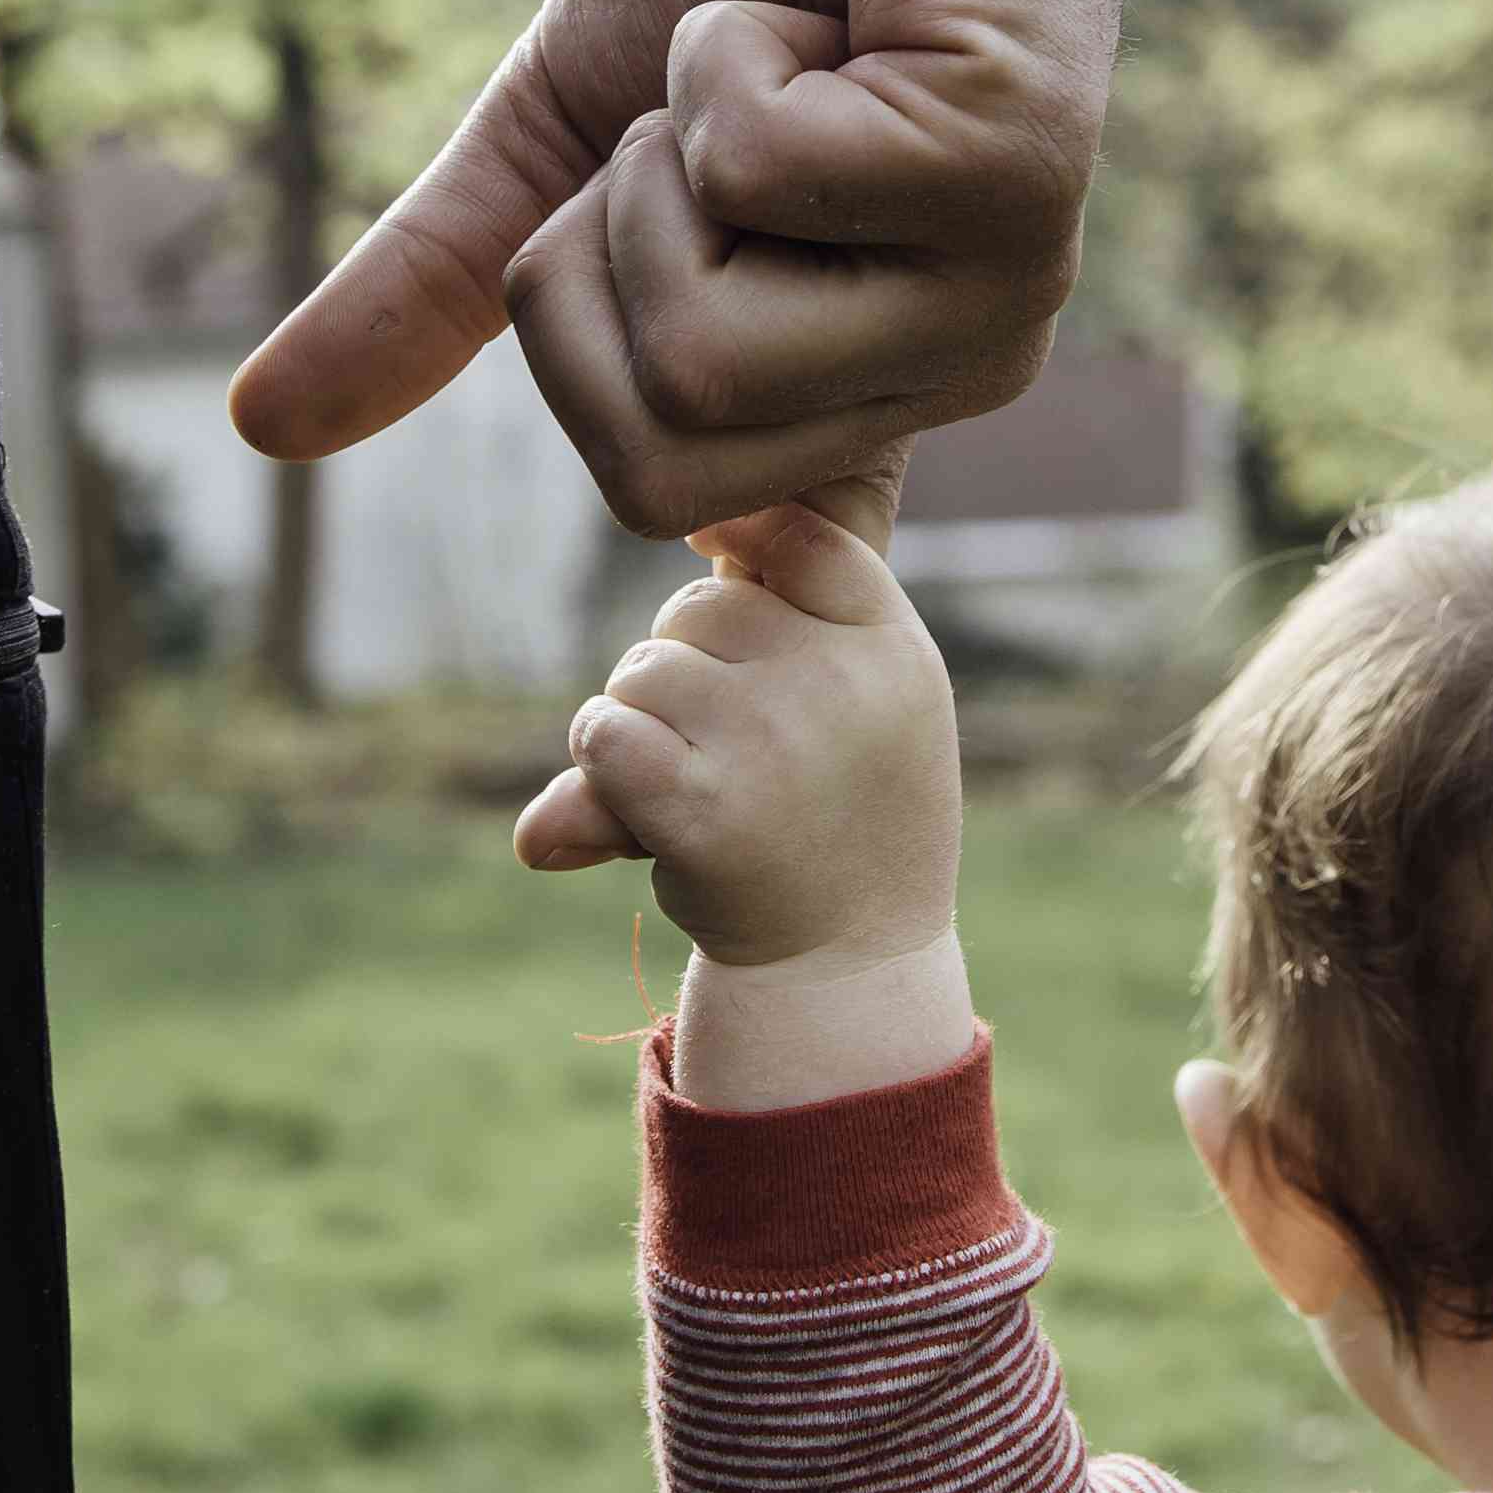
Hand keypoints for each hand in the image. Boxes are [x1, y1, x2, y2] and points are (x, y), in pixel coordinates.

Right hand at [223, 0, 1119, 545]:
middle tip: (699, 115)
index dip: (612, 393)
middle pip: (654, 458)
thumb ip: (440, 283)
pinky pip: (755, 180)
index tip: (668, 264)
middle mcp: (959, 368)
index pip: (686, 520)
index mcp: (869, 390)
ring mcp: (1003, 286)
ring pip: (698, 354)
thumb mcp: (563, 124)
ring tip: (775, 51)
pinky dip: (727, 55)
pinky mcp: (1013, 174)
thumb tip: (259, 425)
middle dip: (601, 251)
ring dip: (667, 151)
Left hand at [518, 501, 970, 1104]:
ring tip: (704, 783)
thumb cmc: (848, 818)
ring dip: (640, 720)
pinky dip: (599, 762)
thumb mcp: (863, 706)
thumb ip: (797, 611)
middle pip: (699, 608)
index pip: (800, 537)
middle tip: (730, 747)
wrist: (848, 966)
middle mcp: (841, 685)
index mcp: (893, 648)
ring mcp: (772, 742)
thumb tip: (702, 526)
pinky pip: (602, 732)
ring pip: (642, 670)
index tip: (718, 560)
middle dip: (685, 664)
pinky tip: (646, 806)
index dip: (742, 538)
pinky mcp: (701, 809)